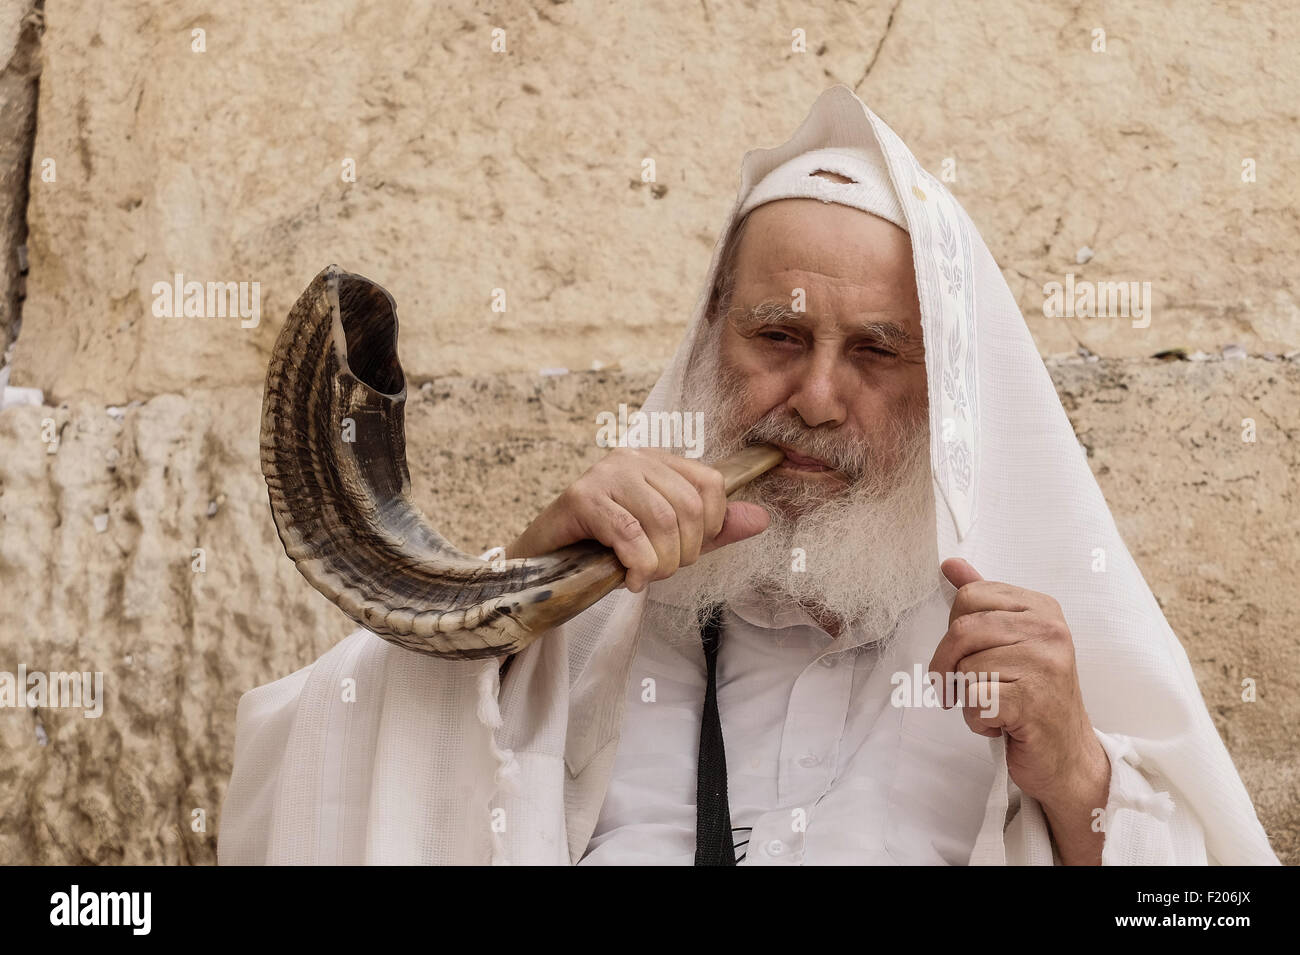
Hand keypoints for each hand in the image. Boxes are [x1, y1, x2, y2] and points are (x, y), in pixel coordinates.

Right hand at [503, 447, 769, 591]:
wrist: (544, 563)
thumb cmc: (606, 549)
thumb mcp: (668, 540)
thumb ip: (713, 530)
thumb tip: (761, 519)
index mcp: (658, 460)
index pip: (711, 484)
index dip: (712, 527)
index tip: (688, 552)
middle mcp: (634, 457)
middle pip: (688, 506)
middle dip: (684, 552)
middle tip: (661, 571)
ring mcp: (605, 473)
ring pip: (661, 520)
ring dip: (660, 562)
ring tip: (645, 575)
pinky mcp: (581, 497)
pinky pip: (628, 533)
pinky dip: (637, 564)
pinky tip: (629, 579)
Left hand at [929, 558, 1108, 820]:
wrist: (1067, 754)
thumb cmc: (1032, 694)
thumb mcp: (1010, 640)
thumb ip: (982, 600)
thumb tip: (951, 563)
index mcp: (1041, 607)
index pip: (968, 597)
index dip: (954, 632)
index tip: (965, 655)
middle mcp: (1049, 630)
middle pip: (960, 631)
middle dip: (947, 666)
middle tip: (961, 688)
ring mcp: (1045, 664)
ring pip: (964, 669)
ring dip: (967, 698)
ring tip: (997, 706)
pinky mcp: (1033, 700)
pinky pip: (974, 701)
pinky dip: (977, 721)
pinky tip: (1002, 724)